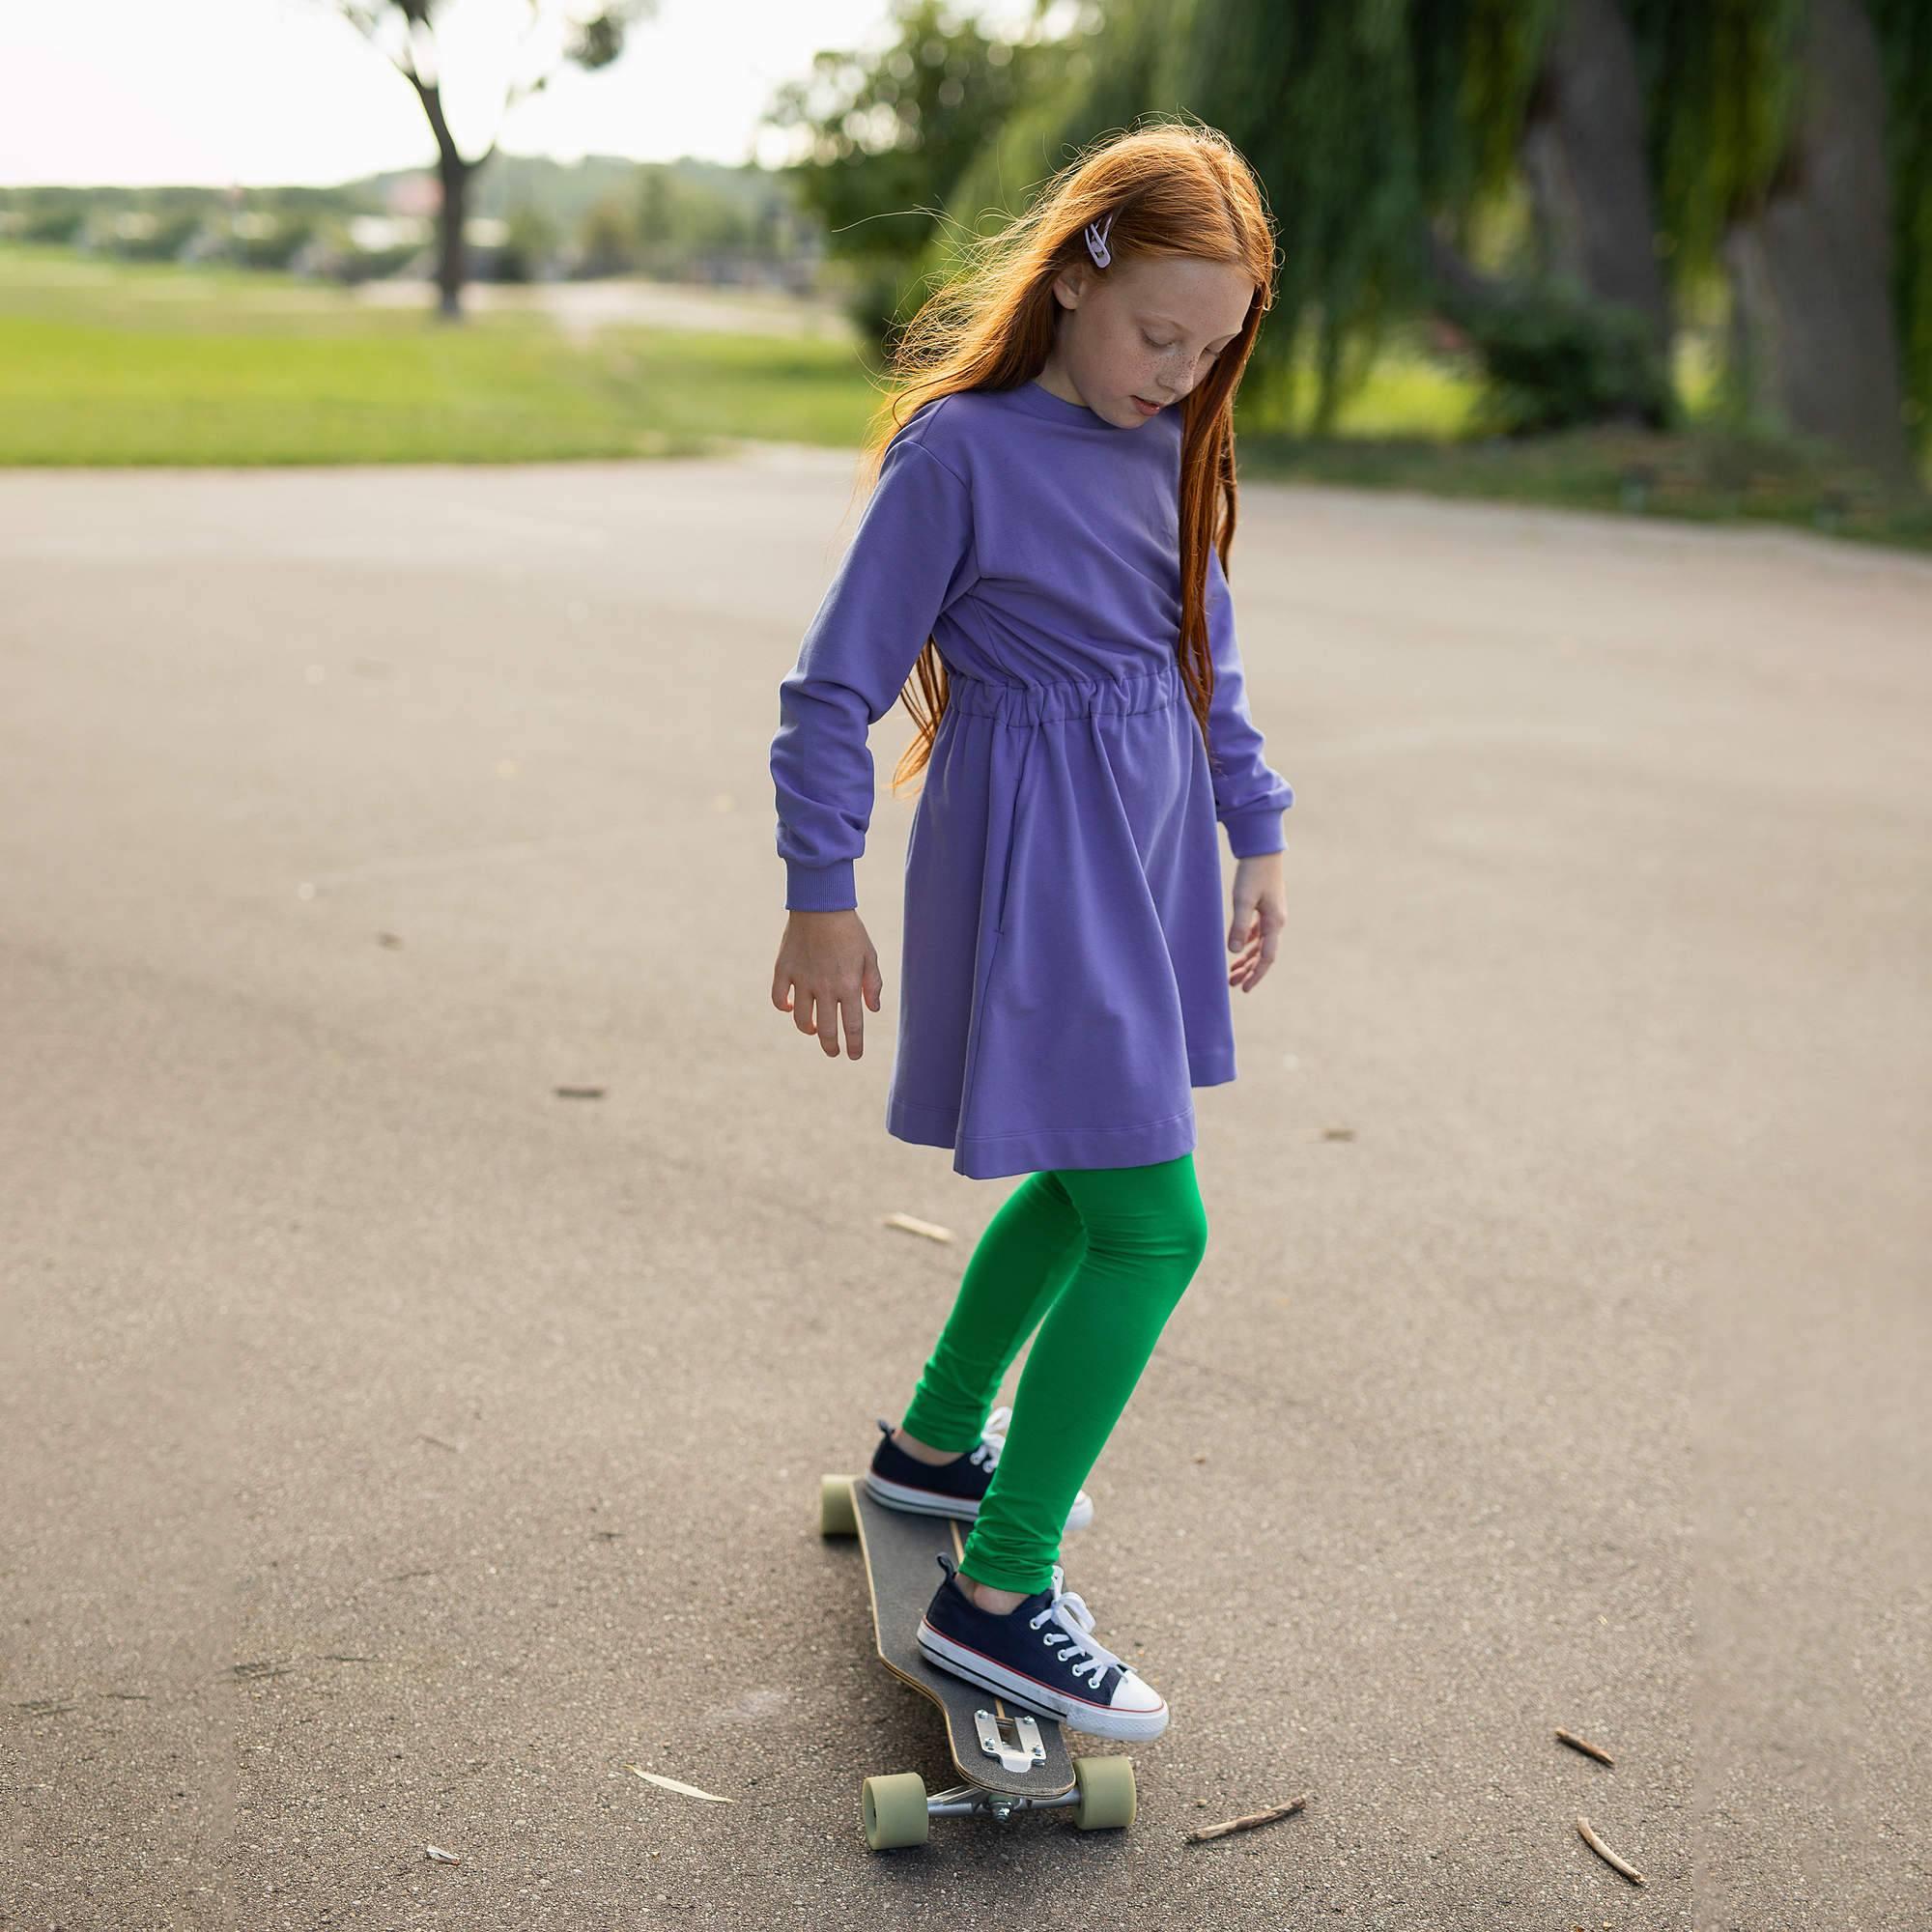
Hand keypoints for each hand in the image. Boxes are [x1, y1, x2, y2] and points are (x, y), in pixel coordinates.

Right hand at [772, 908, 882, 1057]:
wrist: (820, 904)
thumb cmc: (850, 930)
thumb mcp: (870, 955)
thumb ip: (873, 984)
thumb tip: (872, 1009)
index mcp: (848, 986)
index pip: (852, 1027)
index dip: (854, 1045)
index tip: (854, 1055)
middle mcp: (825, 988)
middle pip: (827, 1030)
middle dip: (832, 1047)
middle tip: (834, 1052)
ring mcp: (802, 980)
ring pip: (802, 1020)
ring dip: (809, 1030)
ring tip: (815, 1030)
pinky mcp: (784, 970)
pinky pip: (779, 999)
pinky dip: (785, 1007)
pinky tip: (792, 1007)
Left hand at [1227, 850, 1284, 992]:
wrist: (1262, 849)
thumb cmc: (1252, 873)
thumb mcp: (1243, 900)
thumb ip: (1239, 926)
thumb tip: (1234, 952)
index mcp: (1275, 923)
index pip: (1267, 957)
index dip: (1256, 975)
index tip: (1244, 989)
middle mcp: (1277, 921)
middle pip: (1263, 954)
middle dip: (1249, 971)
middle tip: (1231, 984)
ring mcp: (1272, 914)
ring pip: (1260, 944)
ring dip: (1247, 959)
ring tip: (1232, 972)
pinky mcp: (1266, 907)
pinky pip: (1258, 932)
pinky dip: (1248, 943)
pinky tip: (1238, 949)